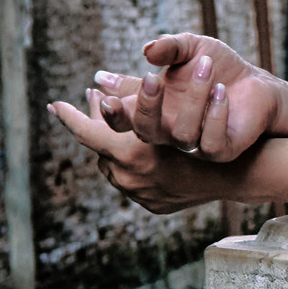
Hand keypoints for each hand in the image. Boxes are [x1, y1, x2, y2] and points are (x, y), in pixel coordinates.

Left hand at [45, 88, 217, 214]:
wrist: (234, 173)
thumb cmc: (203, 129)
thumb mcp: (164, 110)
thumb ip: (129, 96)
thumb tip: (97, 83)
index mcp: (127, 153)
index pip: (85, 133)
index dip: (68, 118)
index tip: (54, 105)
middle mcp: (129, 178)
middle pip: (99, 148)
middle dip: (94, 123)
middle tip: (90, 102)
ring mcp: (139, 194)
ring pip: (113, 166)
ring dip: (112, 144)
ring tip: (115, 124)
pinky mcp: (152, 205)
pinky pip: (131, 182)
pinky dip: (129, 164)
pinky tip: (136, 149)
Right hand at [117, 33, 284, 164]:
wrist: (256, 83)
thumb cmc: (218, 66)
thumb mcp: (191, 47)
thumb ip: (168, 47)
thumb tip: (146, 51)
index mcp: (153, 109)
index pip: (122, 117)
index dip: (109, 113)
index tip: (105, 97)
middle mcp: (169, 131)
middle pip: (145, 131)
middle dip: (145, 105)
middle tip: (153, 79)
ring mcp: (194, 144)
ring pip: (183, 134)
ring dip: (194, 97)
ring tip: (206, 66)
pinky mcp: (221, 151)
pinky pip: (211, 143)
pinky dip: (216, 115)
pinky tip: (222, 91)